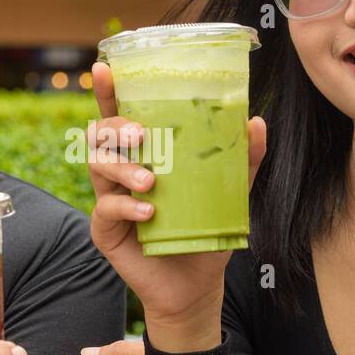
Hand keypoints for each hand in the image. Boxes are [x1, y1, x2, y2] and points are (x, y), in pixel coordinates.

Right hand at [87, 61, 266, 349]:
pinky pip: (105, 209)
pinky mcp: (106, 231)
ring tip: (151, 181)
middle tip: (140, 133)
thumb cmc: (204, 233)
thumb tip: (256, 121)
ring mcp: (109, 200)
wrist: (196, 286)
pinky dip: (127, 206)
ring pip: (97, 167)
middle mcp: (120, 173)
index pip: (120, 116)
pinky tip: (150, 212)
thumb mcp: (230, 194)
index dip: (109, 91)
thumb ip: (242, 160)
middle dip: (115, 126)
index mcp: (144, 155)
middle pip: (99, 135)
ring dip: (123, 167)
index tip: (105, 68)